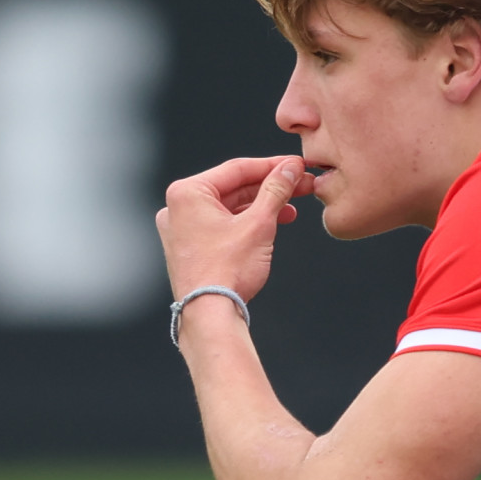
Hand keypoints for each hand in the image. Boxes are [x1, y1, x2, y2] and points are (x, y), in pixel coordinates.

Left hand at [157, 155, 300, 315]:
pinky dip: (246, 223)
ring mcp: (182, 228)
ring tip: (291, 211)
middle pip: (234, 188)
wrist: (209, 314)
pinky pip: (222, 224)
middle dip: (270, 188)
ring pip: (230, 207)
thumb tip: (291, 168)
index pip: (237, 169)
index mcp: (188, 193)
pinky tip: (271, 226)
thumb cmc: (227, 270)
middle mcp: (179, 207)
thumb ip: (276, 190)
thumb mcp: (259, 224)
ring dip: (262, 207)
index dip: (273, 166)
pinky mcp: (190, 247)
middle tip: (302, 186)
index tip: (297, 165)